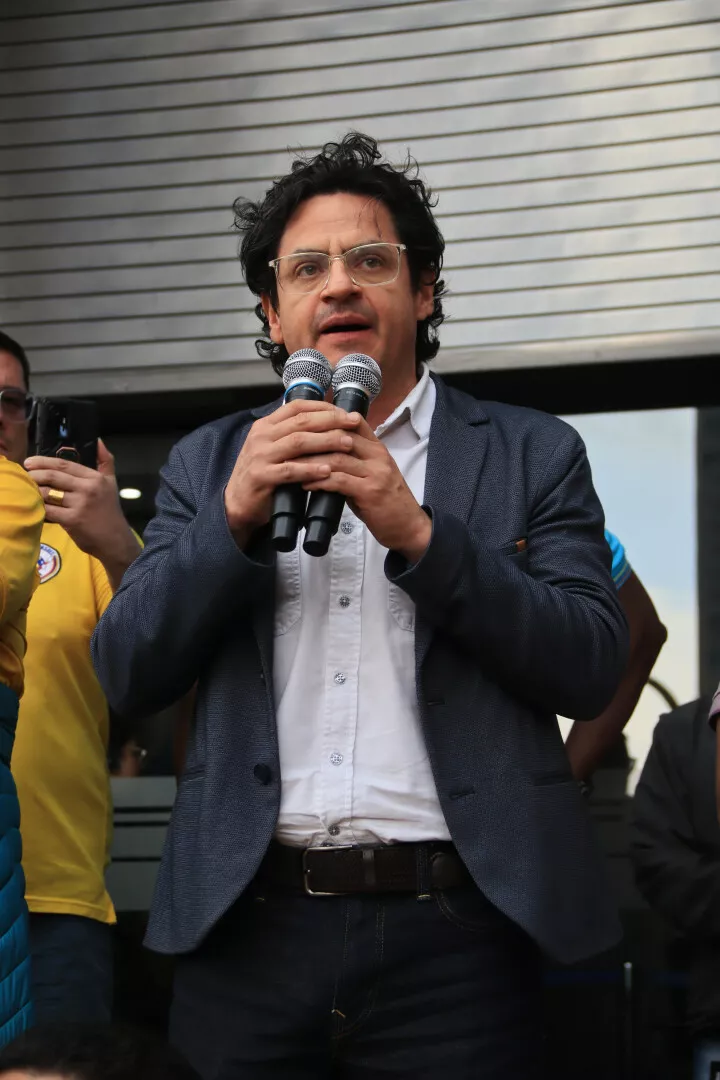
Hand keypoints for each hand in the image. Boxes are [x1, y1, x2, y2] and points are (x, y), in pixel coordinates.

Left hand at [24, 439, 139, 569]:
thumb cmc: (110, 511)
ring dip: (36, 491)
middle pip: (54, 476)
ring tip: (30, 490)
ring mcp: (80, 504)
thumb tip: (98, 441)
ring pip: (49, 493)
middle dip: (36, 474)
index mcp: (95, 478)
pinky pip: (49, 510)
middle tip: (26, 475)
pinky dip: (41, 508)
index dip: (45, 462)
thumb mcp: (111, 483)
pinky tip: (37, 506)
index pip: (65, 465)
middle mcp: (88, 488)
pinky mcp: (72, 520)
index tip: (30, 462)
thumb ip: (105, 461)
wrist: (115, 539)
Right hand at [224, 399, 361, 546]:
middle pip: (301, 422)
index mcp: (266, 425)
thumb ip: (292, 435)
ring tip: (347, 443)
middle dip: (331, 421)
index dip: (324, 407)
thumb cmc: (262, 475)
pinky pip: (290, 470)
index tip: (345, 412)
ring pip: (298, 442)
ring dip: (326, 441)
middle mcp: (262, 436)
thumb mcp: (273, 448)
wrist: (237, 503)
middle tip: (353, 423)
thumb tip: (326, 423)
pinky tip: (327, 470)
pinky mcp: (261, 476)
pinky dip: (310, 469)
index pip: (297, 407)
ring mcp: (260, 455)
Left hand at [302, 415, 431, 561]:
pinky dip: (319, 481)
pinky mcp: (370, 492)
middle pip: (341, 436)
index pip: (353, 422)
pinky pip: (339, 481)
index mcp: (378, 449)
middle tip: (288, 443)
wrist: (409, 527)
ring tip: (291, 465)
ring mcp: (375, 473)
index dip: (327, 420)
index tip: (303, 425)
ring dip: (311, 461)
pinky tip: (305, 483)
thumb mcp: (372, 475)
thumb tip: (323, 456)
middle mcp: (378, 456)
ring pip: (337, 457)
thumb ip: (353, 463)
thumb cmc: (387, 503)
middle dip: (312, 438)